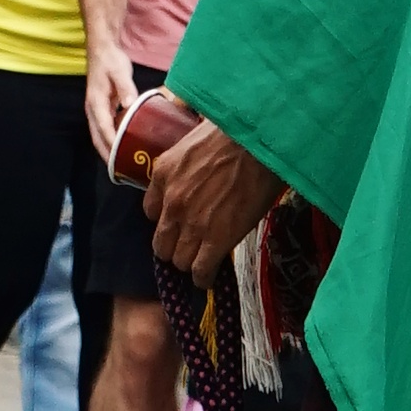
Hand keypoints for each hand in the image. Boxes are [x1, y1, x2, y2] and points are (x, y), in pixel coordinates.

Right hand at [83, 40, 137, 171]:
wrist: (102, 49)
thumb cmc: (111, 60)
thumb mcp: (120, 71)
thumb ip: (126, 88)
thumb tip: (131, 105)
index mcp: (96, 103)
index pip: (104, 129)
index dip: (112, 145)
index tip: (121, 160)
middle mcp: (92, 110)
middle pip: (97, 139)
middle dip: (107, 156)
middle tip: (121, 173)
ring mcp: (95, 111)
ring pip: (98, 137)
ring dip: (107, 151)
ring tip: (121, 166)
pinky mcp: (100, 110)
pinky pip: (103, 130)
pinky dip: (109, 142)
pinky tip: (122, 147)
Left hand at [147, 117, 282, 275]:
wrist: (260, 142)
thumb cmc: (236, 133)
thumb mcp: (195, 140)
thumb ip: (186, 162)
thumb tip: (197, 166)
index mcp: (163, 175)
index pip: (150, 212)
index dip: (166, 219)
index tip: (180, 220)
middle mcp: (171, 203)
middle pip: (161, 244)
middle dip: (175, 247)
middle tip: (191, 245)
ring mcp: (192, 224)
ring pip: (179, 261)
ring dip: (191, 262)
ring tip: (204, 260)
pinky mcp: (216, 240)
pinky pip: (200, 271)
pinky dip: (204, 278)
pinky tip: (210, 276)